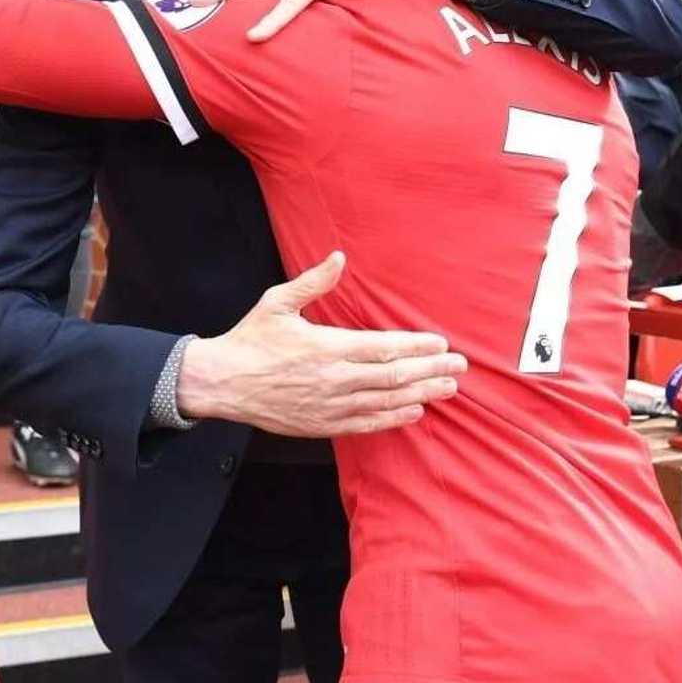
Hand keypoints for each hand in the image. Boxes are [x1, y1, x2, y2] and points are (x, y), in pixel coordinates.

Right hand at [178, 251, 466, 435]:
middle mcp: (334, 378)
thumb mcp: (278, 302)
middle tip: (459, 367)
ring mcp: (330, 405)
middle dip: (431, 371)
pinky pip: (366, 424)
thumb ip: (313, 281)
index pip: (384, 347)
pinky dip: (393, 418)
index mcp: (327, 346)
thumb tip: (339, 258)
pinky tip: (414, 411)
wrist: (222, 383)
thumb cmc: (250, 340)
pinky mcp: (322, 424)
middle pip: (394, 376)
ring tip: (448, 389)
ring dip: (421, 394)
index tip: (441, 344)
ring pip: (386, 401)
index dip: (417, 347)